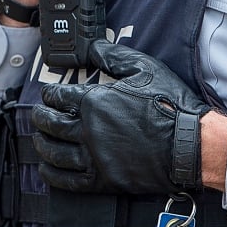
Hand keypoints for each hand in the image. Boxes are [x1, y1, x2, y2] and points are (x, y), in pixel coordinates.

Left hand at [31, 40, 211, 193]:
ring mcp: (94, 156)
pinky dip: (52, 174)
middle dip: (40, 117)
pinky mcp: (103, 179)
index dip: (49, 94)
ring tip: (39, 139)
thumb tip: (92, 46)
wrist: (189, 144)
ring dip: (41, 143)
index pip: (59, 97)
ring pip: (54, 152)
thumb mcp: (144, 68)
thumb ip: (113, 55)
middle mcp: (88, 129)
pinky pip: (67, 180)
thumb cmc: (170, 105)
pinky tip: (47, 168)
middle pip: (51, 124)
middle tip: (38, 115)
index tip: (48, 94)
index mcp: (95, 101)